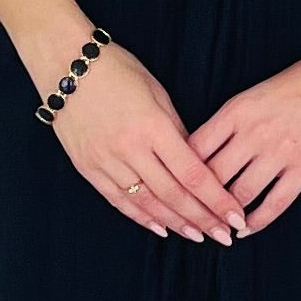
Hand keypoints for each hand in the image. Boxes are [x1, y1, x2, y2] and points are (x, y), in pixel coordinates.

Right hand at [41, 38, 248, 243]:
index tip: (234, 216)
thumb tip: (194, 162)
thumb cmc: (117, 70)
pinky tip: (161, 229)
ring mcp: (105, 160)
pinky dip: (141, 217)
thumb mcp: (157, 92)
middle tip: (224, 236)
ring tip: (198, 236)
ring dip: (175, 223)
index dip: (216, 199)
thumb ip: (176, 130)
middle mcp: (129, 148)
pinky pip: (118, 200)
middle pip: (173, 194)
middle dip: (202, 219)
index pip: (192, 173)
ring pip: (146, 203)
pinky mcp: (87, 167)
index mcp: (152, 127)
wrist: (66, 63)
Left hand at [190, 46, 300, 232]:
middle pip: (212, 177)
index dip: (180, 174)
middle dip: (199, 202)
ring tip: (218, 228)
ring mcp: (281, 151)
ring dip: (226, 217)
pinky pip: (274, 204)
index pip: (195, 149)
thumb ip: (233, 122)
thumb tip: (206, 153)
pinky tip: (247, 228)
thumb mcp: (257, 94)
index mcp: (237, 110)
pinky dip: (257, 222)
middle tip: (192, 218)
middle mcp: (254, 131)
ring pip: (240, 195)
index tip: (176, 190)